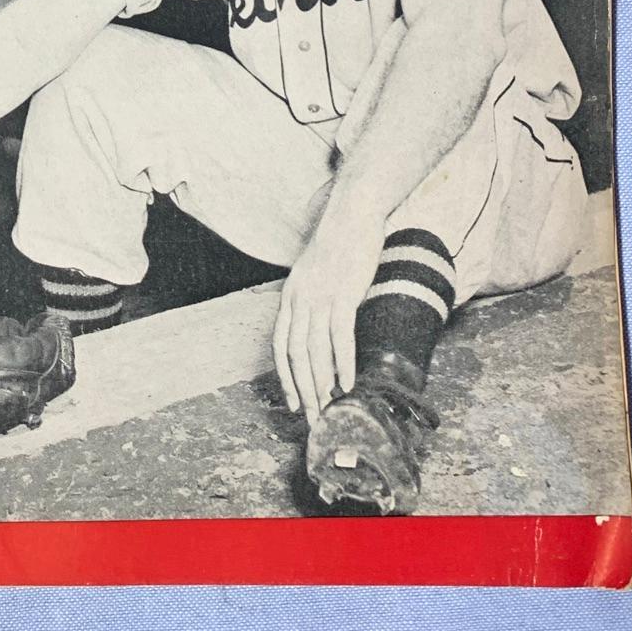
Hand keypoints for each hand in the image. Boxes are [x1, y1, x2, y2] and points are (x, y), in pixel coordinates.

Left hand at [272, 205, 384, 423]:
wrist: (352, 213)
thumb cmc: (339, 243)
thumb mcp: (316, 275)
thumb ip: (314, 302)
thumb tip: (322, 332)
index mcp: (290, 295)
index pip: (279, 344)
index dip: (284, 376)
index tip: (292, 401)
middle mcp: (299, 298)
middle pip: (295, 354)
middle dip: (303, 390)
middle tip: (312, 417)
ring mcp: (320, 296)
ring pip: (315, 350)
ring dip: (322, 384)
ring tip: (330, 409)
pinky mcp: (343, 294)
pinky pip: (340, 336)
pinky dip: (343, 363)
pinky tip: (348, 383)